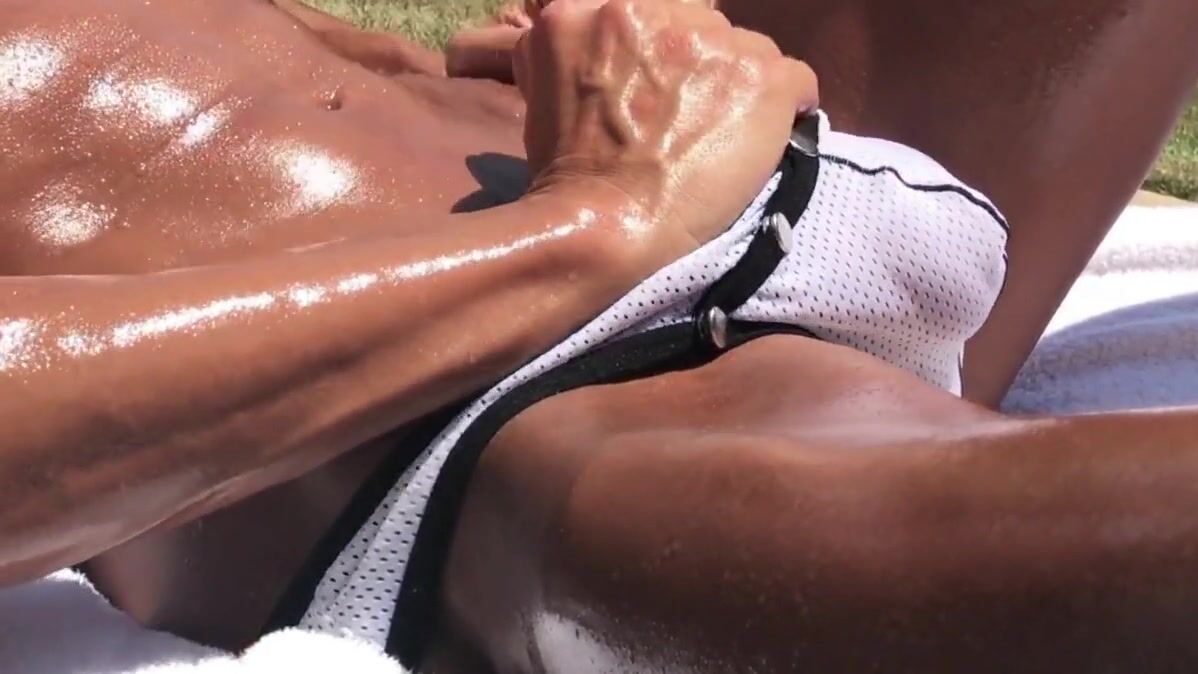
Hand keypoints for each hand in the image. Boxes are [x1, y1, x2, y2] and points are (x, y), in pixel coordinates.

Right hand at [516, 0, 817, 258]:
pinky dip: (787, 109)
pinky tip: (764, 140)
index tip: (653, 93)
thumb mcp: (541, 90)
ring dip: (735, 87)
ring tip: (718, 136)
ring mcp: (711, 41)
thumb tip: (599, 54)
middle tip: (683, 121)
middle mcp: (652, 9)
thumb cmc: (565, 175)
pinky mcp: (761, 77)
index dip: (653, 54)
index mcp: (591, 9)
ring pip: (744, 48)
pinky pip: (797, 79)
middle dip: (693, 67)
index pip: (644, 13)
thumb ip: (575, 51)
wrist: (606, 223)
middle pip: (696, 25)